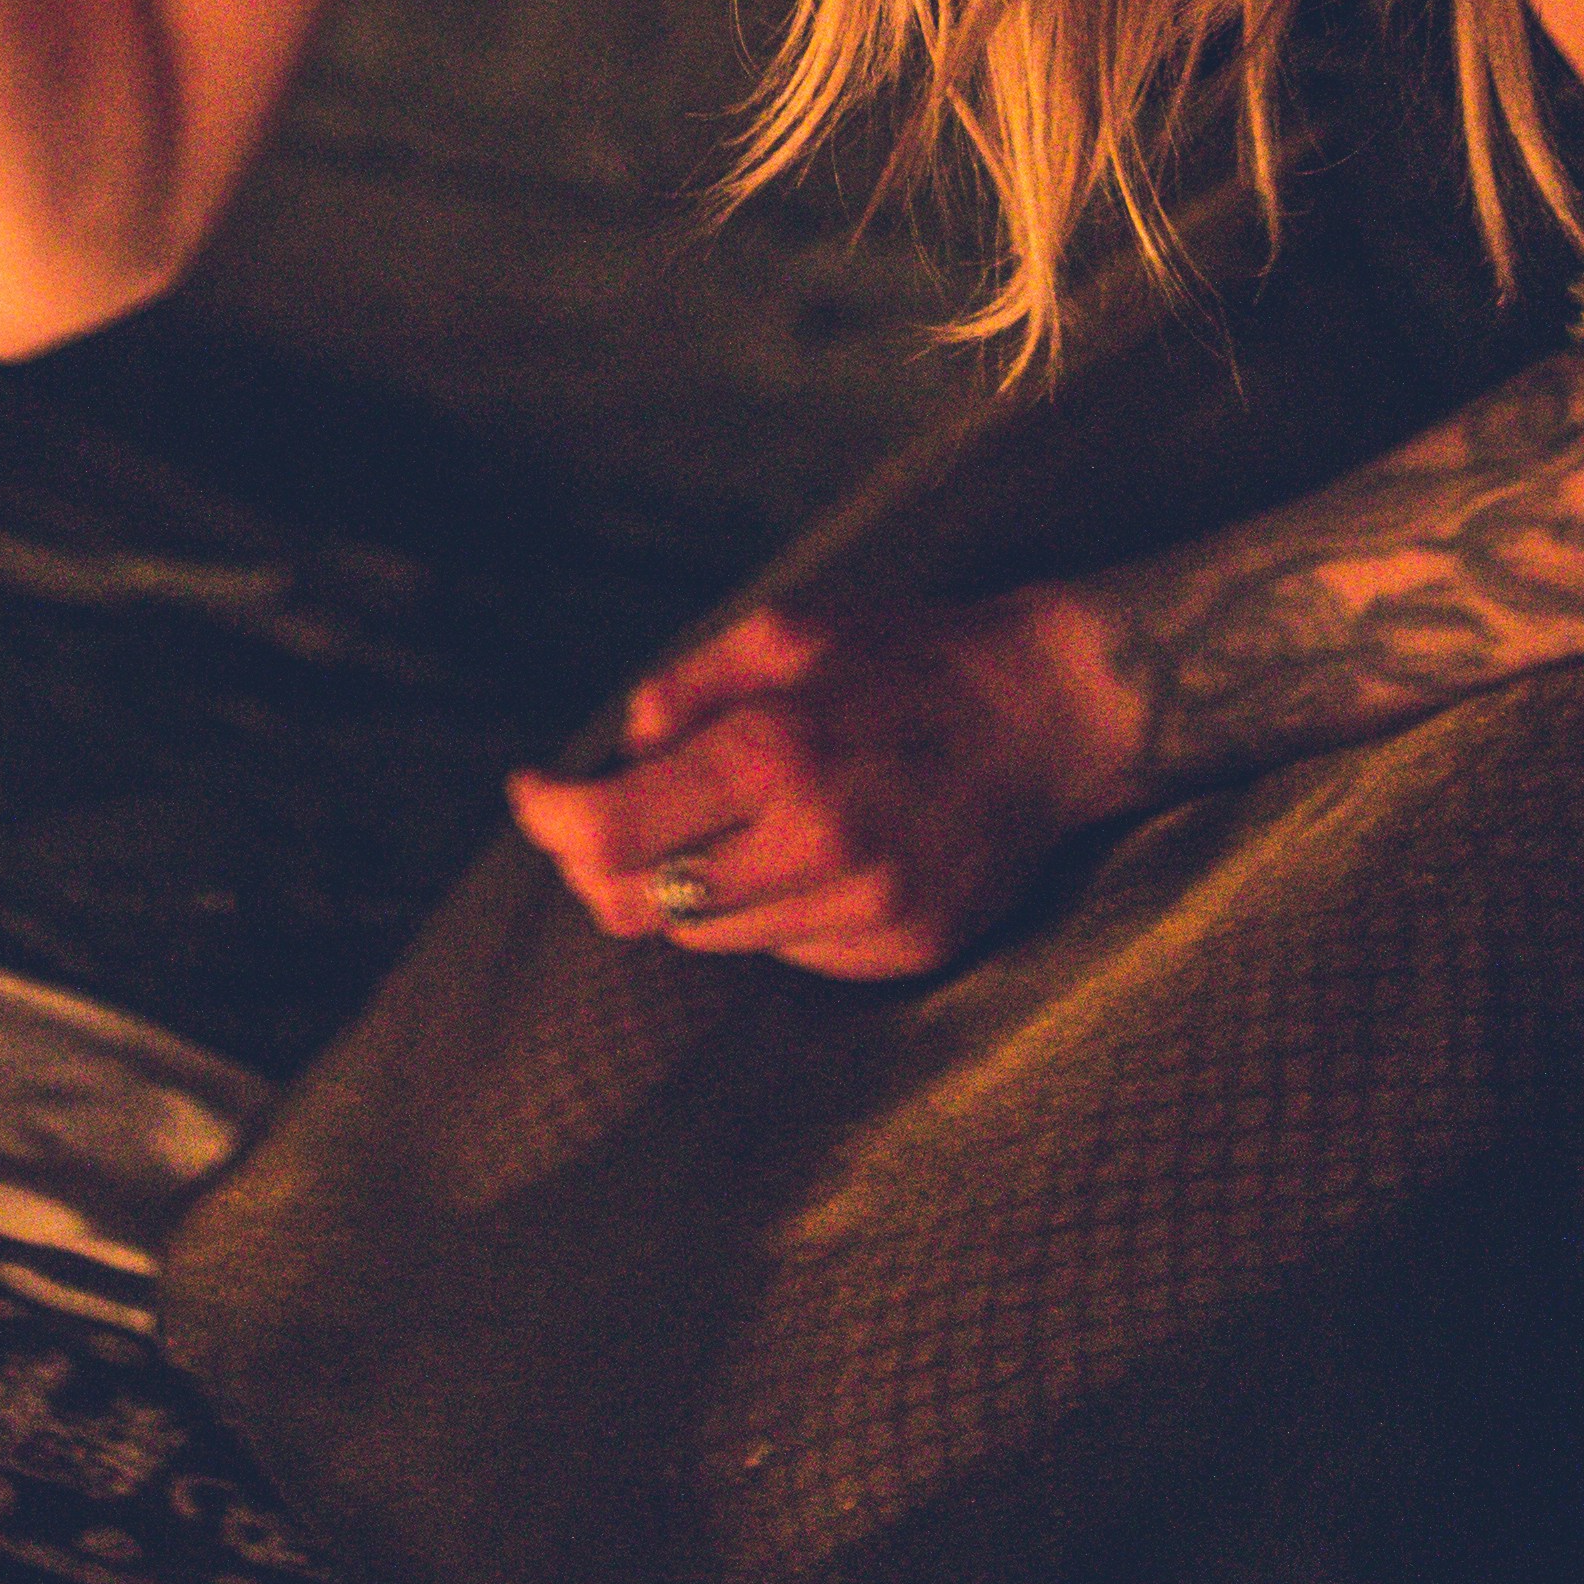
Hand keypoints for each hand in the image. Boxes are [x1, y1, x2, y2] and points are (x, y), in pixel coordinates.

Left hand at [505, 580, 1127, 980]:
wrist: (1053, 715)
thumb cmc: (907, 657)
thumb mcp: (786, 633)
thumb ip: (685, 690)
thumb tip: (619, 753)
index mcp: (776, 755)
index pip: (614, 830)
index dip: (549, 818)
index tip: (530, 791)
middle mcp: (818, 847)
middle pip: (641, 905)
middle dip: (593, 863)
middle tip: (587, 818)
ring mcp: (866, 912)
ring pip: (708, 933)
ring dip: (680, 882)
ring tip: (709, 819)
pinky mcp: (903, 951)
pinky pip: (788, 947)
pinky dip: (762, 904)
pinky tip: (796, 846)